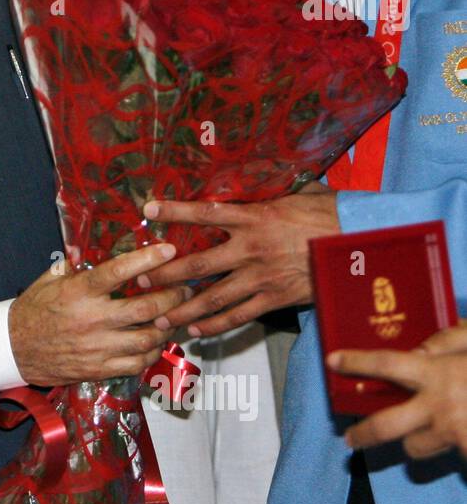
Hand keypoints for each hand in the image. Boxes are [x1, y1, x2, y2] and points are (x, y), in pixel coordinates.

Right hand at [8, 243, 188, 385]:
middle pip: (145, 308)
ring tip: (176, 315)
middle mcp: (91, 319)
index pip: (119, 271)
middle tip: (184, 288)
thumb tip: (96, 243)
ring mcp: (97, 347)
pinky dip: (153, 352)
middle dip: (173, 296)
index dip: (148, 259)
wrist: (13, 349)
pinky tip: (156, 341)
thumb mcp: (50, 279)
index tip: (169, 249)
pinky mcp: (99, 368)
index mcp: (79, 291)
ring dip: (168, 326)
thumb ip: (76, 263)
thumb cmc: (33, 310)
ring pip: (147, 338)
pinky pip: (137, 363)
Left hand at [139, 186, 339, 336]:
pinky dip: (215, 324)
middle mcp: (251, 248)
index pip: (205, 212)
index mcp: (255, 217)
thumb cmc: (333, 214)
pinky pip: (239, 315)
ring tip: (160, 318)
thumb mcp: (300, 193)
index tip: (148, 209)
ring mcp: (261, 277)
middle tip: (140, 281)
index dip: (175, 211)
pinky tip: (197, 329)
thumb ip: (271, 191)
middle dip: (165, 274)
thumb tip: (259, 175)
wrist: (363, 244)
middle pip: (197, 264)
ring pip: (212, 297)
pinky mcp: (275, 299)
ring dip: (183, 308)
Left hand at [332, 321, 466, 459]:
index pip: (387, 364)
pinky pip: (442, 455)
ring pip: (414, 446)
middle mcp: (438, 405)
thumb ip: (447, 339)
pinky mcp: (465, 449)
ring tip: (421, 428)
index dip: (357, 362)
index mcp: (437, 373)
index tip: (332, 361)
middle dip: (363, 434)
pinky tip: (454, 437)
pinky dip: (444, 448)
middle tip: (350, 439)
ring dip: (413, 439)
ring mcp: (452, 432)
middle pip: (385, 426)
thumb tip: (417, 349)